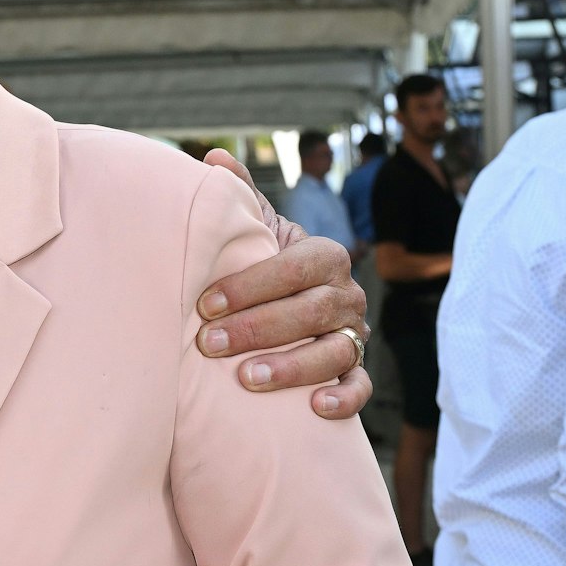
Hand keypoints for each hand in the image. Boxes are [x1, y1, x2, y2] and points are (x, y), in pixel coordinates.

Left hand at [197, 149, 371, 419]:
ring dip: (292, 367)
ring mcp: (355, 334)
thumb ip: (238, 196)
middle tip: (209, 344)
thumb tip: (212, 157)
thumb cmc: (265, 265)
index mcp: (325, 256)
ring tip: (247, 379)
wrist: (292, 302)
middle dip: (257, 329)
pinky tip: (314, 408)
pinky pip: (361, 388)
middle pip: (310, 312)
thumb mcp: (255, 230)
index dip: (251, 286)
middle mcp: (347, 294)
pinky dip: (343, 400)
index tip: (205, 303)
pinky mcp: (358, 371)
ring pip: (335, 353)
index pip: (294, 268)